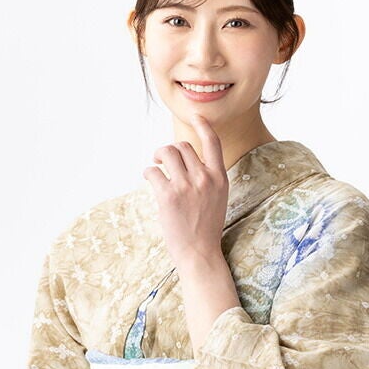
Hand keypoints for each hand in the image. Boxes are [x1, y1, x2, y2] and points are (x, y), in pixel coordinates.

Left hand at [142, 114, 228, 270]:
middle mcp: (205, 178)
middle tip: (163, 161)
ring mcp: (187, 186)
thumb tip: (185, 160)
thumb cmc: (205, 228)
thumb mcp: (217, 198)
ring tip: (156, 167)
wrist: (199, 253)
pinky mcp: (168, 196)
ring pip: (167, 153)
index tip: (195, 115)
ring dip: (157, 157)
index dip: (203, 125)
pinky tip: (150, 180)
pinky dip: (148, 173)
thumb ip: (207, 178)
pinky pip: (152, 171)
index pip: (213, 142)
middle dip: (170, 150)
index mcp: (220, 178)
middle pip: (183, 146)